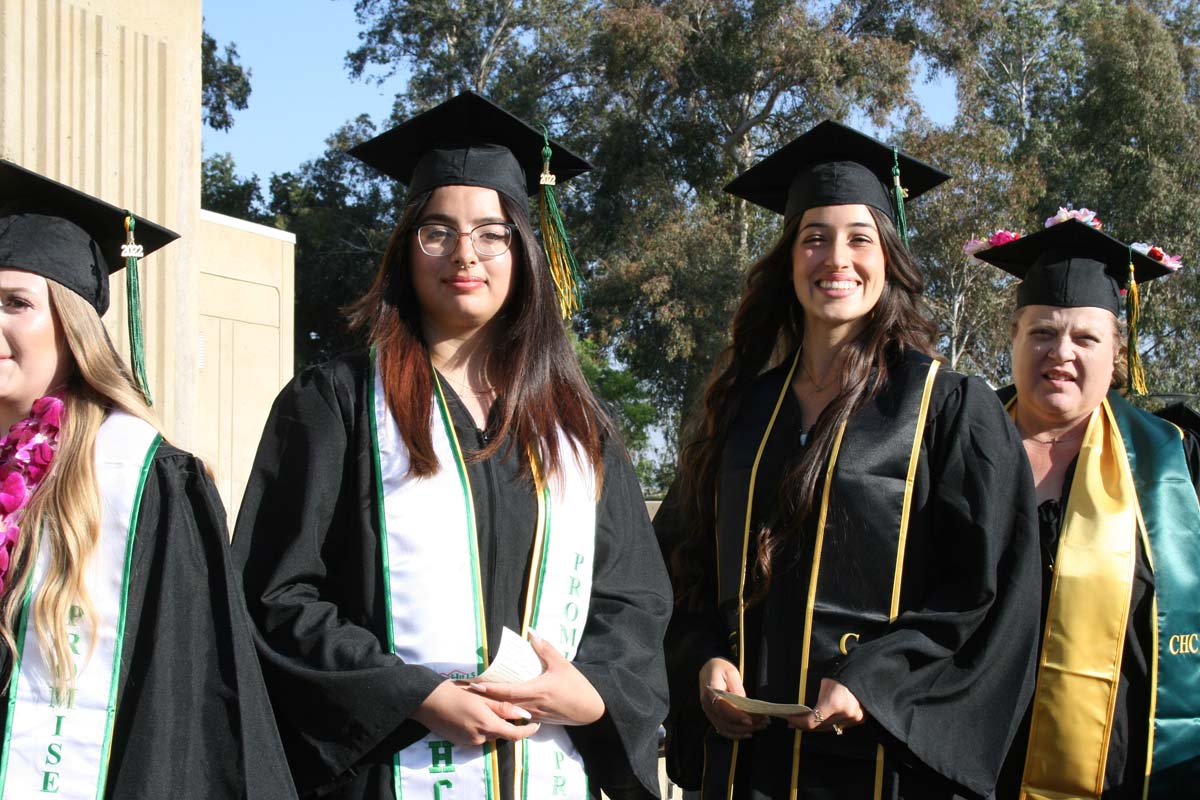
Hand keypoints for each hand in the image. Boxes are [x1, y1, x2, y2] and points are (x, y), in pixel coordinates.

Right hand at [411, 680, 539, 746]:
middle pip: (502, 734)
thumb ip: (503, 707)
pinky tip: (475, 713)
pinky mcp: (459, 741)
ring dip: (494, 724)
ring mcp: (468, 741)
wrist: (425, 701)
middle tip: (512, 708)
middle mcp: (479, 737)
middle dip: (508, 724)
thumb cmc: (454, 692)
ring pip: (489, 734)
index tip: (536, 724)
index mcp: (487, 724)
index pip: (514, 735)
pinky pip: (478, 736)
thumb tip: (525, 714)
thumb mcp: (481, 696)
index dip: (528, 731)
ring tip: (490, 707)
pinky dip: (482, 727)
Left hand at [466, 630, 604, 725]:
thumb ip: (545, 648)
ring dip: (494, 705)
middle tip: (469, 691)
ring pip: (509, 712)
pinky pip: (518, 716)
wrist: (591, 710)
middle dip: (486, 698)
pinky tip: (498, 706)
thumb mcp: (562, 664)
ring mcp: (534, 715)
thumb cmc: (577, 686)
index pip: (507, 692)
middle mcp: (532, 705)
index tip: (475, 685)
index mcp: (536, 691)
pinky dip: (507, 710)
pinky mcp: (538, 720)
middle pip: (503, 704)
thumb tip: (531, 631)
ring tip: (479, 698)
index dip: (490, 690)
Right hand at [699, 657, 766, 739]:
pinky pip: (723, 729)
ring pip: (725, 728)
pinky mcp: (713, 716)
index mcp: (710, 692)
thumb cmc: (719, 668)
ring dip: (743, 731)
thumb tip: (744, 706)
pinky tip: (747, 733)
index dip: (736, 716)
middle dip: (745, 726)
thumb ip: (737, 689)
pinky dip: (735, 734)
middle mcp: (707, 705)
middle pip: (725, 722)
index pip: (722, 708)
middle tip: (763, 722)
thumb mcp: (731, 672)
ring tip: (760, 726)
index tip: (750, 720)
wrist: (708, 668)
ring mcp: (709, 712)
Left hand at [786, 678, 865, 733]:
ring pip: (830, 728)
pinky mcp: (859, 720)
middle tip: (794, 721)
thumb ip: (815, 702)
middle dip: (805, 725)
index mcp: (833, 704)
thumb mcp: (824, 685)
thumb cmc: (841, 675)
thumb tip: (803, 712)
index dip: (798, 722)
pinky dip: (831, 723)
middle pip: (819, 727)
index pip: (811, 722)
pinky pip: (840, 726)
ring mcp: (853, 718)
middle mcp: (844, 714)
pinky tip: (824, 719)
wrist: (862, 674)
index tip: (790, 720)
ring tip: (808, 720)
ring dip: (818, 725)